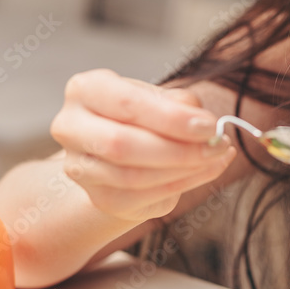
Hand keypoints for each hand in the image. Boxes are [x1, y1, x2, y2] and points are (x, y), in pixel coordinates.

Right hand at [51, 69, 235, 222]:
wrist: (121, 153)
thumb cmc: (142, 118)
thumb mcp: (160, 99)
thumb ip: (180, 105)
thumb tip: (207, 126)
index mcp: (85, 90)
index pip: (127, 104)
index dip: (171, 118)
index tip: (210, 125)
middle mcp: (71, 127)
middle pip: (123, 145)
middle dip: (179, 148)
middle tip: (218, 145)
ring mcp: (79, 167)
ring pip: (134, 176)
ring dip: (185, 169)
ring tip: (217, 157)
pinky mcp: (99, 198)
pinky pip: (143, 197)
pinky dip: (182, 185)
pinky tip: (206, 172)